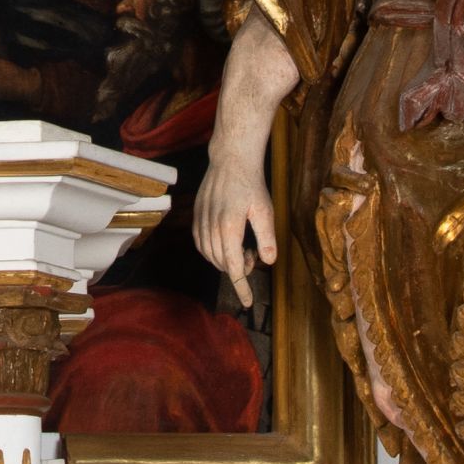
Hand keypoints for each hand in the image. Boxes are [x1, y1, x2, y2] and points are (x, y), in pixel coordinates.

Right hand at [192, 145, 276, 306]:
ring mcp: (200, 221)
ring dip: (225, 260)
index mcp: (229, 228)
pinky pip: (201, 244)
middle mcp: (211, 227)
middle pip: (221, 264)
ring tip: (242, 247)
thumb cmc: (251, 185)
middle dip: (238, 269)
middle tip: (253, 254)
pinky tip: (225, 243)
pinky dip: (212, 252)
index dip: (241, 287)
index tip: (248, 303)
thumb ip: (267, 238)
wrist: (230, 160)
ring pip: (209, 255)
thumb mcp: (266, 210)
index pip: (233, 268)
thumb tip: (268, 262)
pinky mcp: (196, 215)